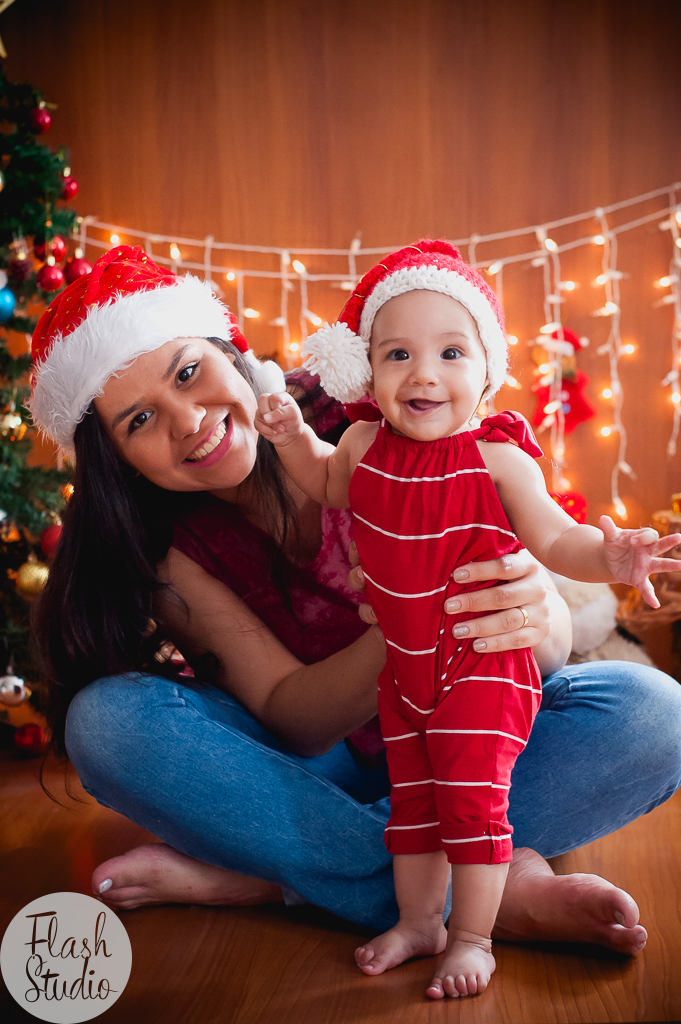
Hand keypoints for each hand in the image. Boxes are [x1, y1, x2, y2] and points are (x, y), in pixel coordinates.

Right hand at [254, 392, 304, 445]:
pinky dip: (266, 430)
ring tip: (281, 429)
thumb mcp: (292, 414)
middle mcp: (269, 400)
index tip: (285, 416)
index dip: (277, 408)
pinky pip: (257, 424)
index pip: (273, 397)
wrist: (291, 434)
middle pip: (261, 399)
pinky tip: (274, 432)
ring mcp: (263, 410)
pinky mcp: (259, 420)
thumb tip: (265, 417)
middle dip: (269, 413)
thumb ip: (280, 413)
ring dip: (271, 425)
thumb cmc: (294, 421)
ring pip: (259, 414)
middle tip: (279, 422)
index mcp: (280, 396)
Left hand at [348, 543, 551, 651]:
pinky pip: (518, 641)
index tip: (453, 576)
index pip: (504, 564)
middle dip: (473, 601)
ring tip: (456, 631)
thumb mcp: (499, 563)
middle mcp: (538, 586)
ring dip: (480, 626)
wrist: (536, 605)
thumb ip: (480, 554)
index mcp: (527, 563)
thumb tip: (436, 539)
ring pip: (510, 620)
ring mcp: (542, 611)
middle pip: (504, 595)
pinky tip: (475, 646)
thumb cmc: (503, 579)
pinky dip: (496, 644)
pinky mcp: (541, 632)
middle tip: (447, 606)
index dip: (479, 570)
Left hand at [600, 514, 680, 607]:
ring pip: (661, 565)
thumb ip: (608, 529)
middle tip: (678, 537)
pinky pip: (646, 588)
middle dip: (669, 541)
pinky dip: (650, 596)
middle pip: (661, 545)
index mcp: (642, 539)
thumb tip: (603, 518)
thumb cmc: (614, 544)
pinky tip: (655, 604)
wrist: (610, 559)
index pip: (649, 535)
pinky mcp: (639, 579)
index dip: (642, 538)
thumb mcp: (610, 537)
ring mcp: (646, 566)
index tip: (632, 542)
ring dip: (671, 565)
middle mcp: (648, 552)